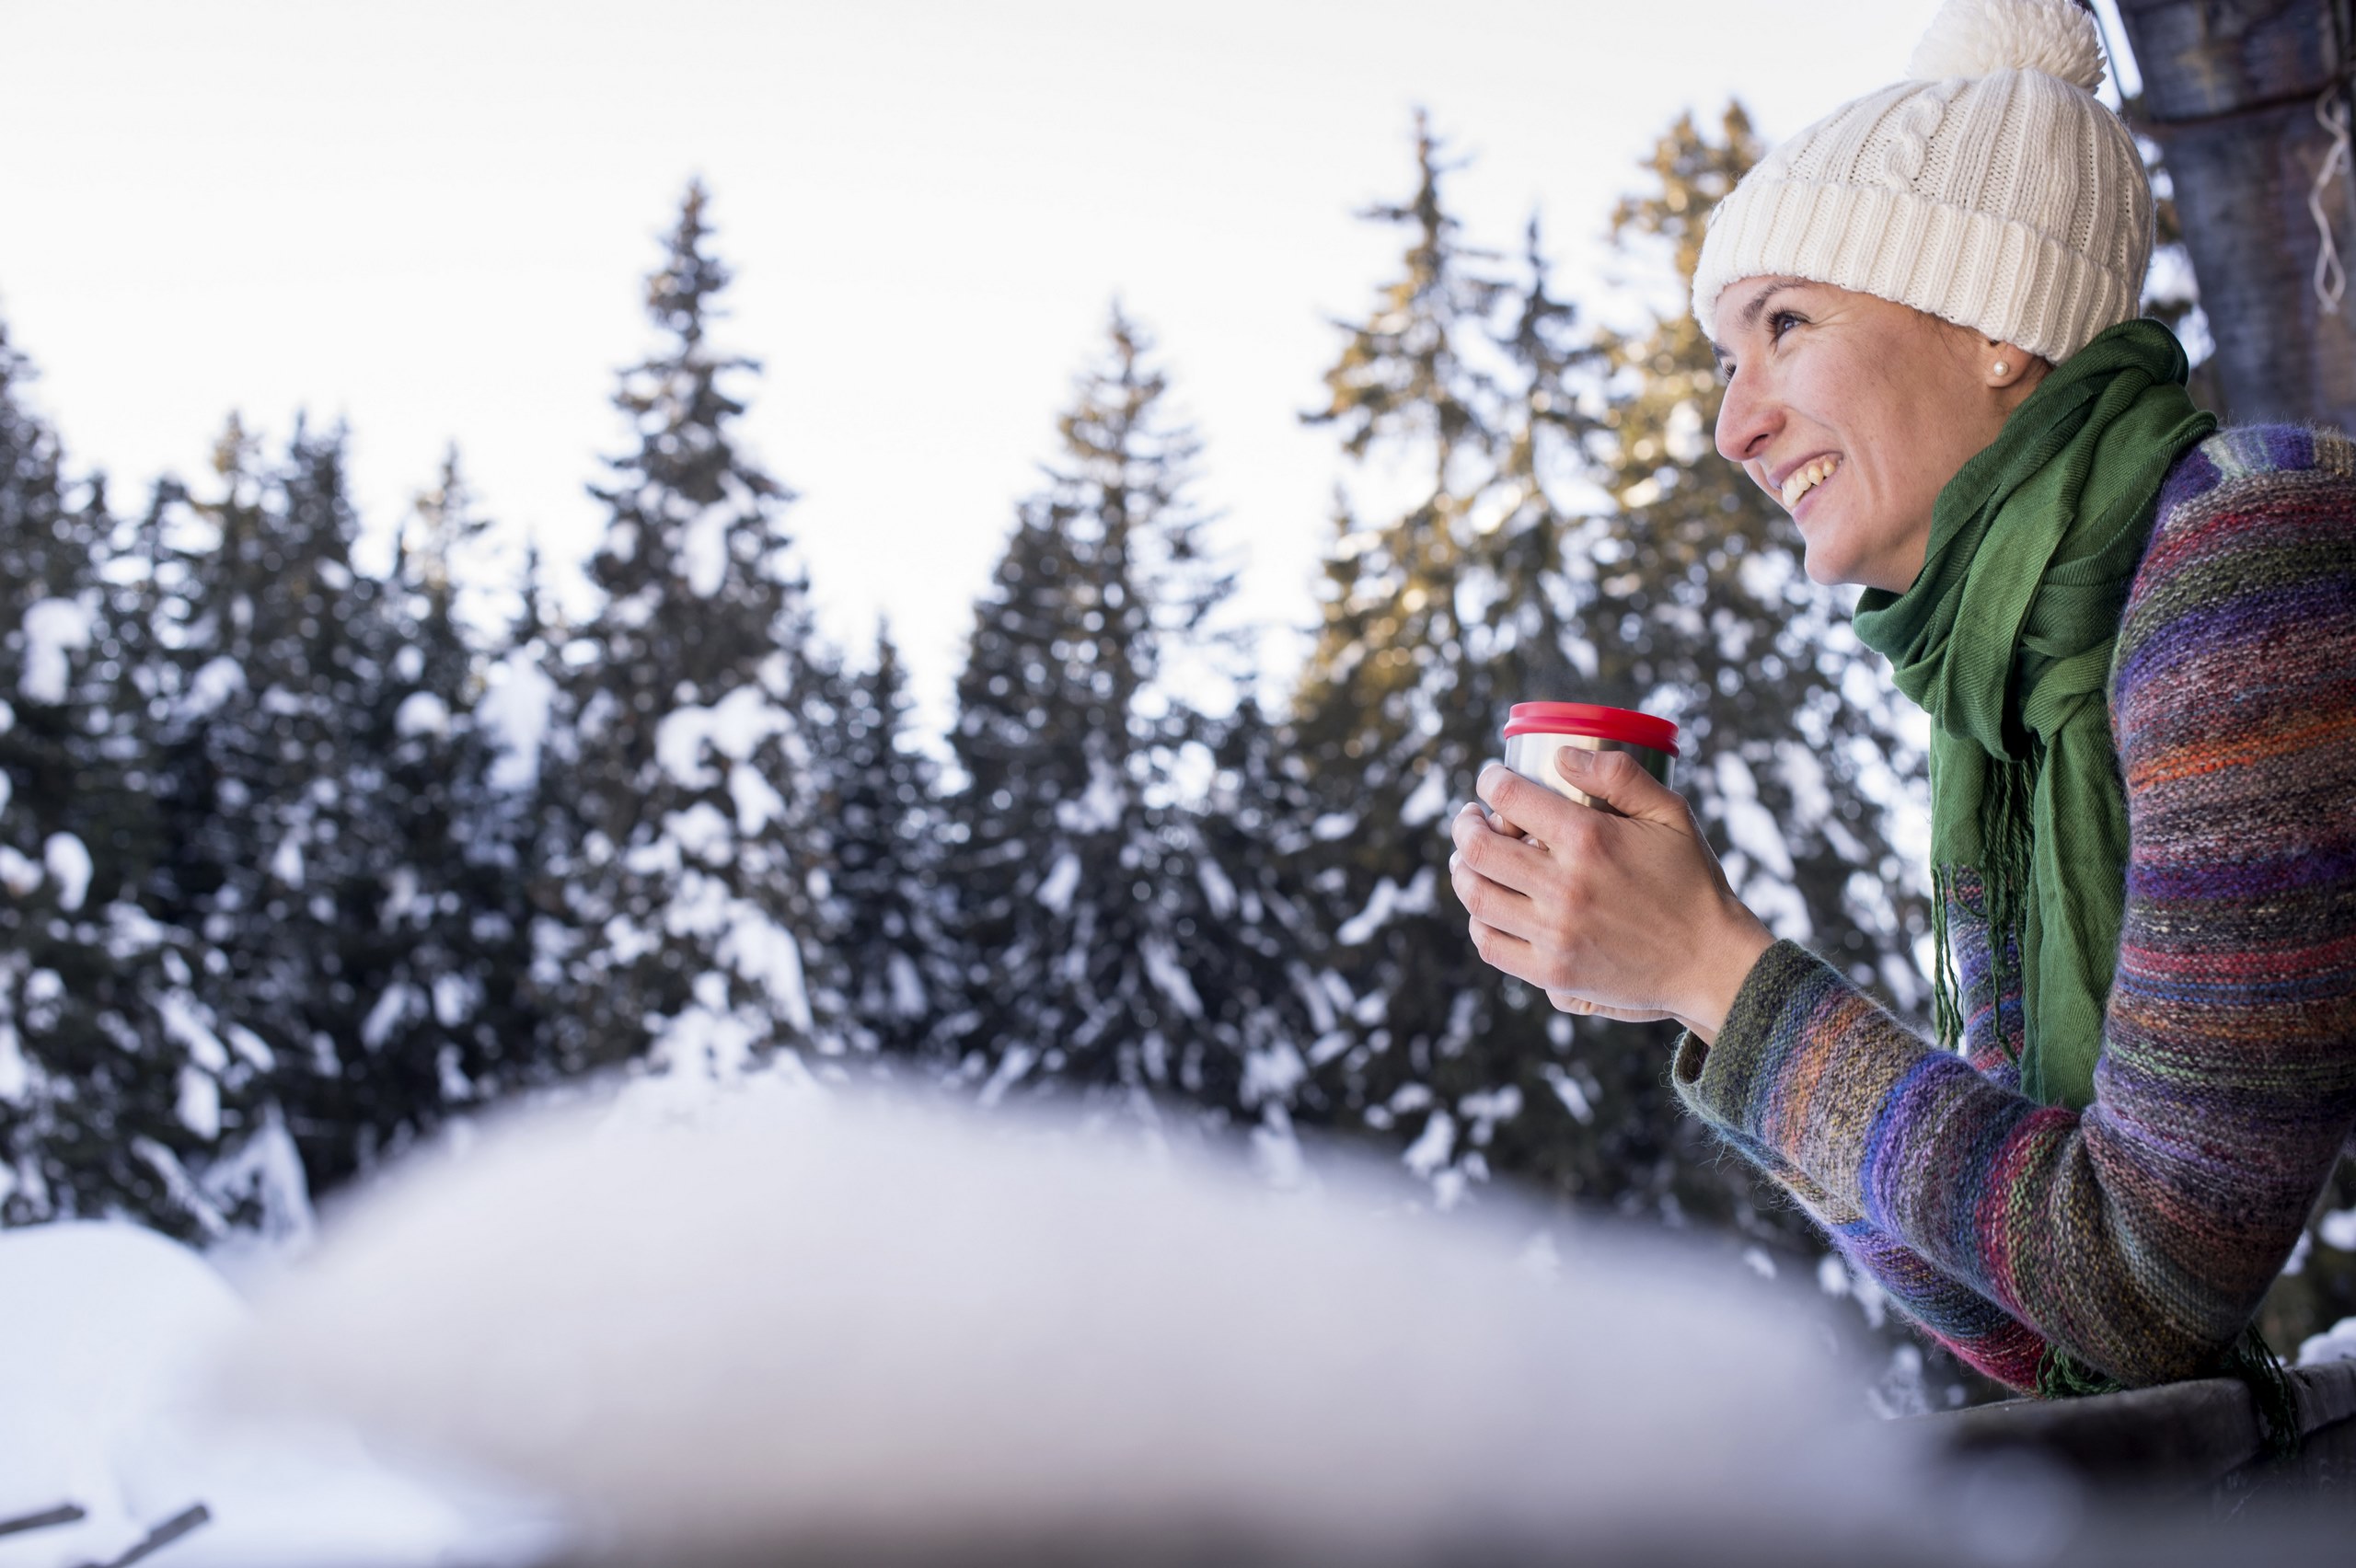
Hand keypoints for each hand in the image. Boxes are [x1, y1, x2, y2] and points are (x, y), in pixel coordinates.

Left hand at [1447, 749, 1772, 1041]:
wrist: (1711, 960)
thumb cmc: (1691, 880)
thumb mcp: (1670, 812)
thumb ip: (1618, 774)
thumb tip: (1560, 754)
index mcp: (1588, 839)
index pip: (1509, 797)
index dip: (1490, 782)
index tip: (1491, 781)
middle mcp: (1563, 887)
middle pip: (1478, 847)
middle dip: (1465, 824)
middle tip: (1470, 818)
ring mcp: (1554, 934)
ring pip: (1476, 895)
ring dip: (1463, 870)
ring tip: (1469, 859)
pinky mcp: (1553, 972)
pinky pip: (1490, 943)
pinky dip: (1479, 919)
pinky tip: (1487, 906)